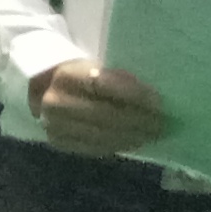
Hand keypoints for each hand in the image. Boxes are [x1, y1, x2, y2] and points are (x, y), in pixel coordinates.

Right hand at [29, 57, 166, 157]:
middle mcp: (55, 101)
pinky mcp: (59, 142)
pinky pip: (92, 148)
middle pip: (102, 113)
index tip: (158, 101)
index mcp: (66, 74)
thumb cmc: (85, 72)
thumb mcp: (98, 63)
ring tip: (153, 135)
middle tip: (162, 123)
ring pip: (99, 134)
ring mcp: (54, 125)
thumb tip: (152, 96)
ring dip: (130, 136)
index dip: (132, 94)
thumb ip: (118, 76)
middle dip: (136, 120)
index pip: (102, 84)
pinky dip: (117, 145)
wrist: (49, 89)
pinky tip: (134, 142)